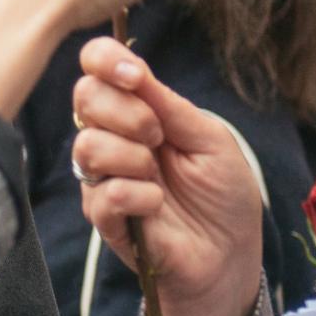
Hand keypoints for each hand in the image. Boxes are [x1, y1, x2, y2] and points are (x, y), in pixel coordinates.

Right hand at [71, 37, 266, 315]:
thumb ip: (170, 106)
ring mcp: (104, 178)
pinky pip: (103, 193)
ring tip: (159, 178)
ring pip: (88, 146)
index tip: (135, 76)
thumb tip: (135, 70)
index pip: (97, 68)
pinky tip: (157, 205)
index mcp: (137, 111)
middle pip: (85, 97)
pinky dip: (137, 196)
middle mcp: (113, 138)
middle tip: (158, 136)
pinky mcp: (104, 218)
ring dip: (132, 157)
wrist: (230, 256)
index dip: (105, 59)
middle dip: (126, 111)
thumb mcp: (210, 139)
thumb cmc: (224, 196)